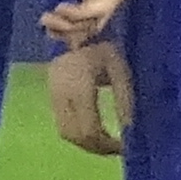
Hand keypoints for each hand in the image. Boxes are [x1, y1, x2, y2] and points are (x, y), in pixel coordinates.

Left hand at [44, 0, 132, 49]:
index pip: (98, 10)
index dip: (77, 14)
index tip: (57, 7)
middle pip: (93, 23)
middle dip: (69, 26)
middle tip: (44, 18)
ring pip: (87, 25)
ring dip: (67, 29)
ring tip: (45, 22)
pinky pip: (83, 19)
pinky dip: (69, 25)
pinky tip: (53, 24)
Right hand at [47, 36, 129, 154]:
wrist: (77, 30)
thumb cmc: (104, 47)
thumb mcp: (120, 69)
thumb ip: (125, 99)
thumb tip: (130, 130)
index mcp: (79, 87)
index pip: (89, 129)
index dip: (106, 144)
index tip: (124, 147)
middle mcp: (61, 94)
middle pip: (75, 135)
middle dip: (96, 147)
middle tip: (117, 149)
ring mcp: (52, 95)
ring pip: (66, 132)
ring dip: (86, 143)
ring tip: (107, 143)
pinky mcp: (50, 95)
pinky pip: (62, 123)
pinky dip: (78, 133)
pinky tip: (94, 131)